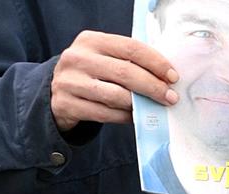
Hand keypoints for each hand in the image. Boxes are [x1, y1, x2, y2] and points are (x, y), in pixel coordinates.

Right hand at [51, 31, 179, 131]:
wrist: (55, 92)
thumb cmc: (91, 74)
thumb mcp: (103, 58)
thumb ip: (128, 62)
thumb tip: (165, 78)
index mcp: (91, 40)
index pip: (131, 48)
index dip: (156, 62)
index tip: (173, 76)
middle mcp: (78, 58)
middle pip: (125, 72)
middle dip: (153, 86)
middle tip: (170, 97)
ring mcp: (70, 82)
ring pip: (115, 95)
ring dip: (140, 104)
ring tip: (155, 108)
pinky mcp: (67, 104)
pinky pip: (105, 114)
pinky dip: (125, 117)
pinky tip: (135, 117)